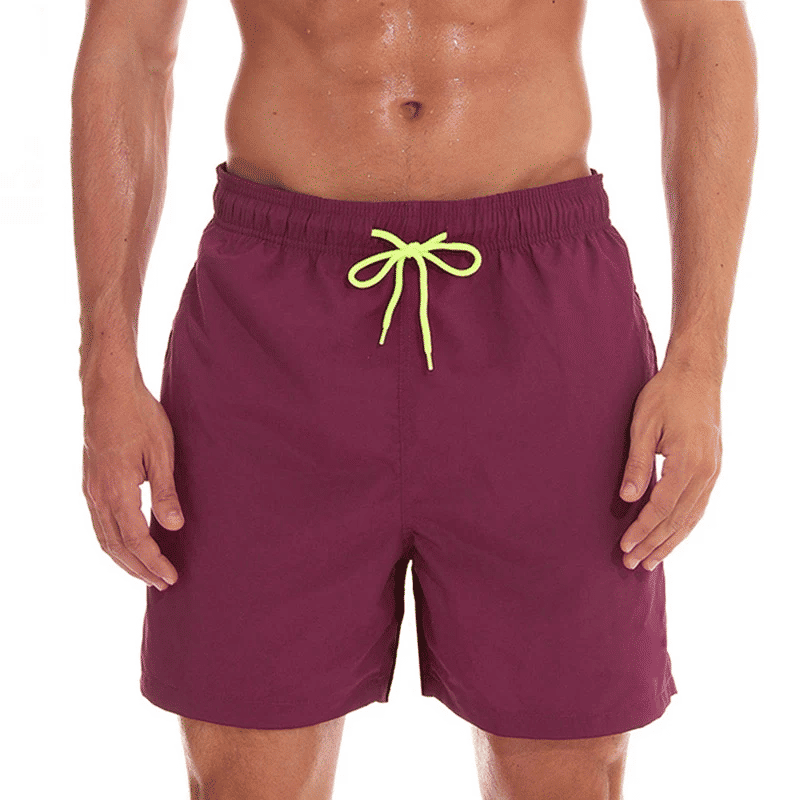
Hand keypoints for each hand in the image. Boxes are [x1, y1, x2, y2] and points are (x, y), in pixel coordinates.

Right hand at [82, 378, 182, 589]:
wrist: (108, 390)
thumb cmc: (139, 416)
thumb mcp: (161, 453)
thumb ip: (165, 492)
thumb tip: (174, 527)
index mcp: (117, 491)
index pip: (135, 540)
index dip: (153, 562)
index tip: (171, 577)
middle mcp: (97, 496)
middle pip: (116, 547)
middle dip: (139, 569)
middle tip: (162, 584)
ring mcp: (90, 490)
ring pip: (104, 538)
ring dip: (125, 560)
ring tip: (145, 573)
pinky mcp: (90, 482)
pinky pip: (99, 524)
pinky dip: (113, 543)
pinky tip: (126, 545)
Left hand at [618, 361, 721, 570]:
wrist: (697, 375)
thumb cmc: (665, 395)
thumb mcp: (642, 425)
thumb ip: (637, 463)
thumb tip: (628, 499)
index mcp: (688, 463)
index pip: (661, 508)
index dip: (642, 531)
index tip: (624, 548)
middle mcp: (706, 473)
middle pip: (678, 520)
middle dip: (654, 544)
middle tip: (632, 565)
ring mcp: (713, 472)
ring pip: (692, 517)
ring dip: (670, 541)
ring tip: (651, 561)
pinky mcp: (713, 468)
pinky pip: (699, 506)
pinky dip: (684, 526)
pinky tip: (672, 537)